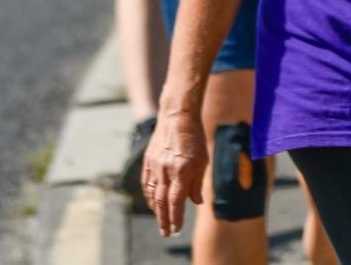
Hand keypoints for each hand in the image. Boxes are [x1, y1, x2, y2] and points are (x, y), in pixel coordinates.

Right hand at [143, 110, 207, 237]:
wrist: (177, 116)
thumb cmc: (195, 138)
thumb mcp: (203, 160)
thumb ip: (197, 183)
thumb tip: (195, 202)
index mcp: (183, 170)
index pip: (176, 201)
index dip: (175, 217)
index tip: (175, 230)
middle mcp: (167, 170)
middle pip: (162, 202)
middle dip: (164, 220)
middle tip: (166, 233)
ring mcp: (155, 166)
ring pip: (152, 194)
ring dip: (156, 211)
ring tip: (161, 221)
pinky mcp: (148, 162)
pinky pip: (146, 184)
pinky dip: (149, 196)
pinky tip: (153, 204)